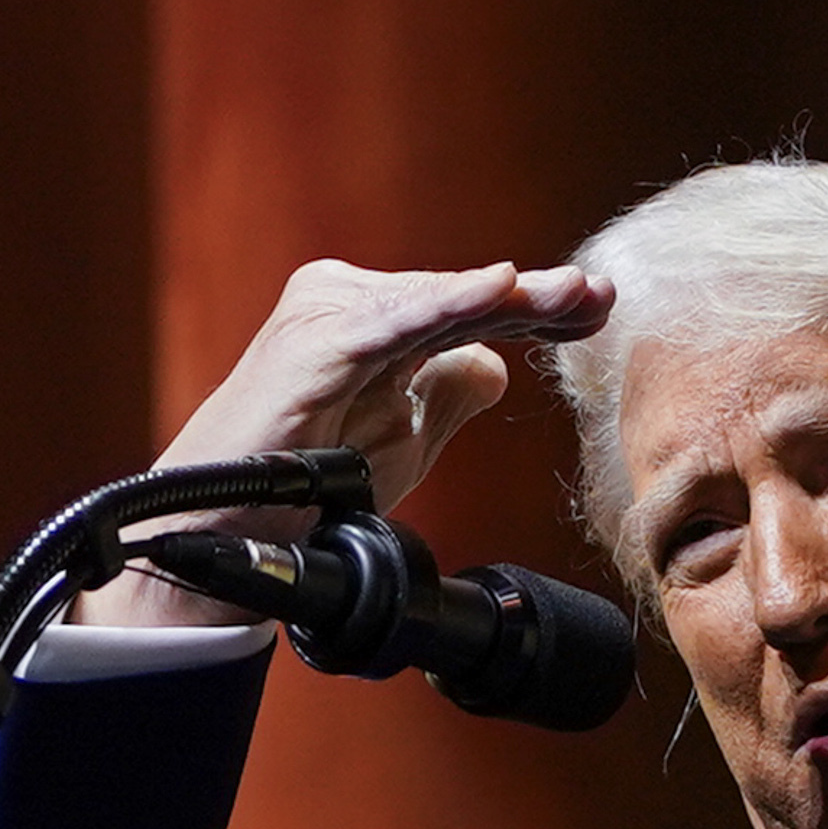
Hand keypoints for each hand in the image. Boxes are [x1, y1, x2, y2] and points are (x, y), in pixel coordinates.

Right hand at [83, 259, 613, 625]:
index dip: (537, 309)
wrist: (226, 538)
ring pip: (434, 305)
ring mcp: (324, 319)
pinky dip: (445, 307)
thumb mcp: (399, 440)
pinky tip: (499, 290)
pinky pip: (391, 325)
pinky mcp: (310, 349)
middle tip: (601, 295)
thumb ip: (446, 396)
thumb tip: (497, 364)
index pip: (468, 309)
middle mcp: (345, 304)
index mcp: (370, 320)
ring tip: (570, 295)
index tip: (600, 310)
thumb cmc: (304, 491)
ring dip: (506, 299)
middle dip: (536, 300)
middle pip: (458, 299)